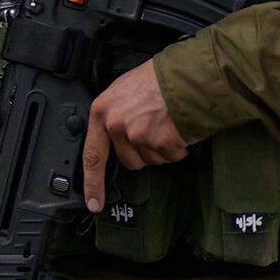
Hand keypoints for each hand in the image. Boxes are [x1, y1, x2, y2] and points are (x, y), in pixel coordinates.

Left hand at [78, 61, 189, 209]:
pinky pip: (170, 157)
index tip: (95, 203)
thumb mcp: (123, 91)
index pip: (92, 155)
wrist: (186, 76)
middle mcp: (116, 125)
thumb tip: (113, 139)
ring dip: (163, 149)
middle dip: (144, 152)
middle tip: (155, 129)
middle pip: (129, 161)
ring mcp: (137, 134)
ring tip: (167, 124)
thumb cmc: (159, 80)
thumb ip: (114, 116)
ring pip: (151, 161)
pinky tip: (179, 128)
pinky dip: (178, 147)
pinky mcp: (159, 142)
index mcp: (102, 112)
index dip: (93, 183)